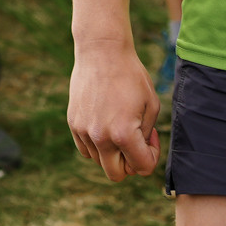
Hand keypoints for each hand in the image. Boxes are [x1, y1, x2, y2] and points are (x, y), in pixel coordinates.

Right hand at [67, 40, 161, 181]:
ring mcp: (84, 132)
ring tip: (120, 125)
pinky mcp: (73, 124)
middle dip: (130, 163)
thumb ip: (147, 134)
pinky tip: (106, 123)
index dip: (152, 155)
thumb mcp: (151, 104)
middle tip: (135, 141)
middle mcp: (101, 138)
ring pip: (100, 161)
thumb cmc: (131, 75)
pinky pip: (86, 149)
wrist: (102, 52)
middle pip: (116, 174)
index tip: (150, 136)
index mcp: (124, 134)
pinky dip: (97, 144)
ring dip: (113, 151)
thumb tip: (138, 152)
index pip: (142, 167)